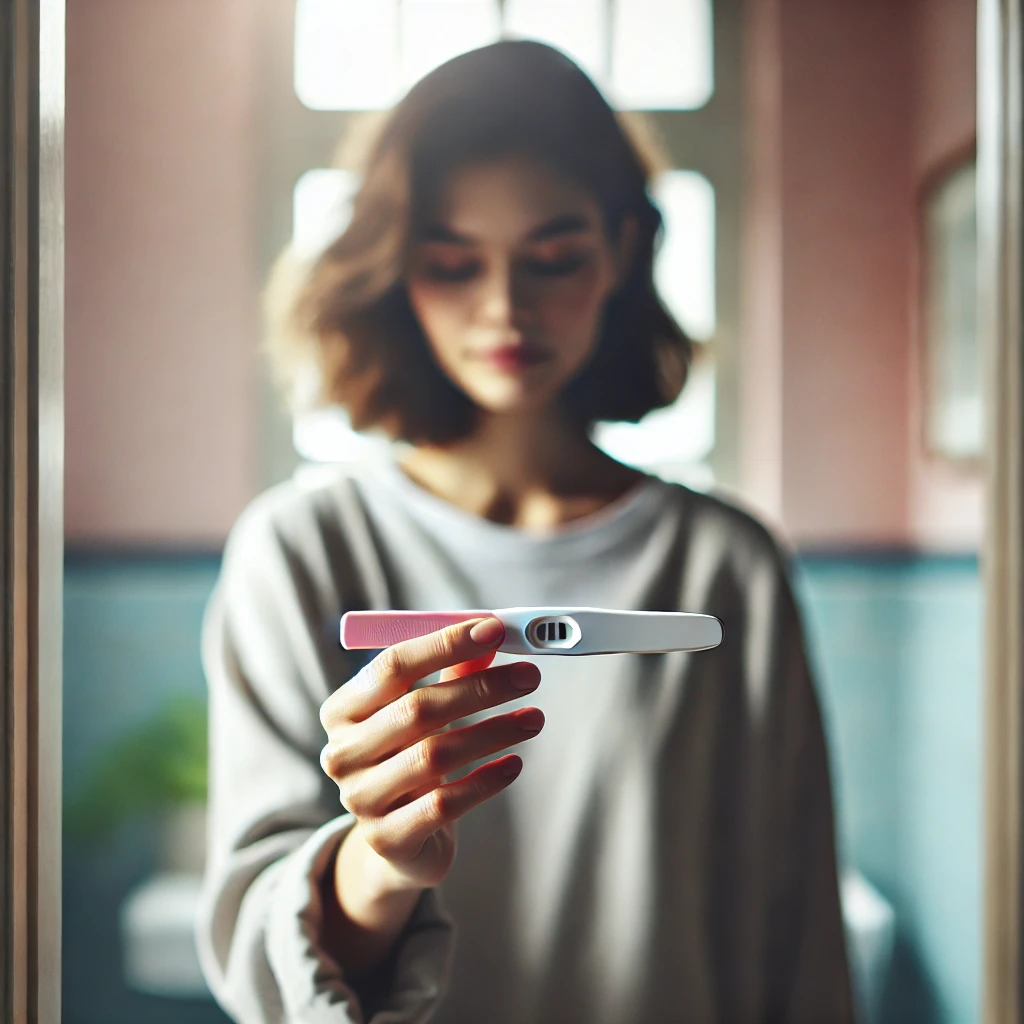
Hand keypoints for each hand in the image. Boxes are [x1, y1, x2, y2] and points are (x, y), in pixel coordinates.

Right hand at [320, 616, 542, 896]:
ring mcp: (360, 798)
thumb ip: (453, 671)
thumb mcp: (424, 712)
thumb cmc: (412, 757)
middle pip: (417, 708)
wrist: (397, 840)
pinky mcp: (387, 838)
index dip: (445, 644)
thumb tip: (493, 635)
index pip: (393, 665)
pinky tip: (514, 765)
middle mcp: (343, 752)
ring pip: (435, 755)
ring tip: (534, 718)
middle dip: (481, 688)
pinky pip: (445, 804)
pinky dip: (486, 781)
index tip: (496, 630)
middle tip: (529, 676)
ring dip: (494, 732)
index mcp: (344, 710)